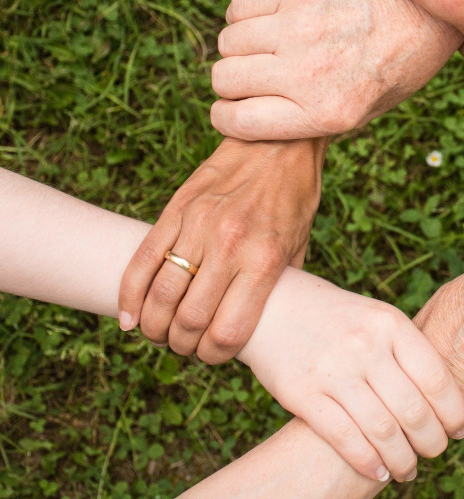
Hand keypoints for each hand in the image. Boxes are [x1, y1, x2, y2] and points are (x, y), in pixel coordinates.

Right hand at [118, 138, 323, 362]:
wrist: (278, 142)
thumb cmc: (294, 199)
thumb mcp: (300, 246)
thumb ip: (279, 286)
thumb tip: (263, 325)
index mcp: (264, 260)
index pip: (228, 331)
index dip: (215, 356)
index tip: (213, 356)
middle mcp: (230, 245)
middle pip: (189, 320)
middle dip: (182, 345)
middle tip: (185, 346)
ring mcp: (199, 225)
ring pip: (161, 294)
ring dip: (154, 326)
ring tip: (160, 333)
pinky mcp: (177, 209)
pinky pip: (143, 259)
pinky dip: (129, 295)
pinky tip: (130, 317)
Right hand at [209, 0, 462, 140]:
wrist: (428, 11)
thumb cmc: (396, 67)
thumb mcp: (364, 112)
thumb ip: (311, 120)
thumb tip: (255, 119)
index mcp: (326, 113)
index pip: (238, 122)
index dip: (226, 117)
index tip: (232, 109)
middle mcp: (309, 73)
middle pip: (225, 79)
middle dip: (231, 82)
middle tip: (253, 76)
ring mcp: (302, 27)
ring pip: (228, 41)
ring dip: (238, 47)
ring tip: (264, 46)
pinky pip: (240, 6)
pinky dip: (243, 15)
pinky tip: (268, 19)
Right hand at [238, 268, 463, 483]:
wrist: (272, 305)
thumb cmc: (335, 316)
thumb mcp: (376, 317)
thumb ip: (406, 350)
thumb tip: (445, 399)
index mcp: (390, 323)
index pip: (436, 378)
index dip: (454, 412)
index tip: (459, 430)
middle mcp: (365, 346)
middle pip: (414, 410)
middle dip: (432, 442)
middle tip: (435, 452)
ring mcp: (333, 370)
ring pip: (383, 431)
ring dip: (403, 460)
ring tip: (409, 470)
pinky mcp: (303, 394)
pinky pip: (344, 438)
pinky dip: (368, 462)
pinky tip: (379, 471)